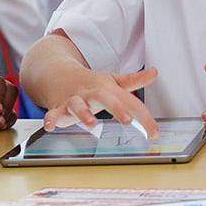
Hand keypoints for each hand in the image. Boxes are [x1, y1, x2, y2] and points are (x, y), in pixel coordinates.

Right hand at [41, 68, 159, 137]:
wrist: (59, 74)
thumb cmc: (90, 83)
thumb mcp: (112, 81)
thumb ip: (133, 80)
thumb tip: (155, 72)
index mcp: (108, 89)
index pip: (130, 103)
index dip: (144, 117)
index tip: (155, 132)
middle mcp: (92, 93)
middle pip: (105, 98)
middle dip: (116, 108)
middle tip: (127, 119)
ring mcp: (74, 100)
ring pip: (78, 105)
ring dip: (84, 113)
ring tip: (91, 123)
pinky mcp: (58, 107)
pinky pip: (54, 113)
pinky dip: (51, 118)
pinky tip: (50, 125)